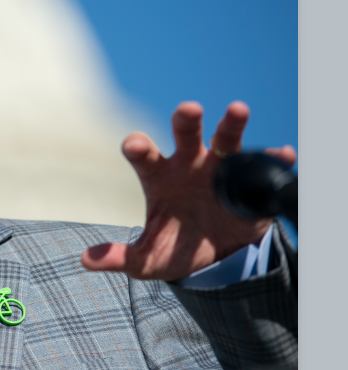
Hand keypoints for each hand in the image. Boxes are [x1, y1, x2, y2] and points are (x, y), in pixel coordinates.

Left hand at [81, 101, 295, 280]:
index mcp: (158, 178)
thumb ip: (119, 257)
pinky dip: (274, 159)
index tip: (136, 145)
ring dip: (232, 125)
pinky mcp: (251, 184)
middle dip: (186, 121)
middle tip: (188, 109)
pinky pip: (264, 166)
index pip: (144, 156)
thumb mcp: (147, 259)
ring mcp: (222, 170)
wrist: (216, 259)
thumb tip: (86, 259)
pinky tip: (283, 154)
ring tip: (237, 109)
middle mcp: (189, 165)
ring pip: (226, 140)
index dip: (139, 148)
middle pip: (185, 135)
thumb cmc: (175, 248)